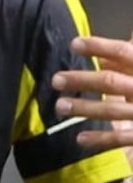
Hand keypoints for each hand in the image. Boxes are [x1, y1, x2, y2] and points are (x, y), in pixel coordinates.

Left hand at [53, 32, 132, 150]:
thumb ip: (130, 54)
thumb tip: (113, 44)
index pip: (125, 53)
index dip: (100, 47)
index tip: (74, 44)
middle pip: (111, 82)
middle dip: (82, 80)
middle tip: (56, 80)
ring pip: (113, 110)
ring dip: (84, 108)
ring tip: (60, 106)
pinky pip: (123, 137)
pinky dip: (101, 139)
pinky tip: (80, 138)